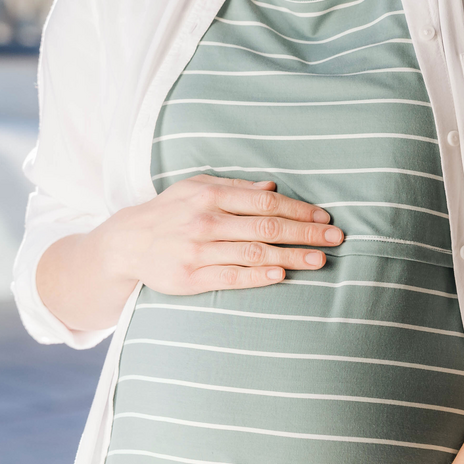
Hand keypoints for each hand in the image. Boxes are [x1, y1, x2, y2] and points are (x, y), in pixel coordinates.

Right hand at [100, 175, 343, 294]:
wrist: (127, 242)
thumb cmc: (171, 212)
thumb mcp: (198, 188)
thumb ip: (236, 188)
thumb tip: (273, 187)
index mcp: (212, 195)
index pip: (265, 201)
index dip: (298, 209)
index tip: (324, 217)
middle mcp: (207, 221)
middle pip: (266, 226)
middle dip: (305, 232)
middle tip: (336, 238)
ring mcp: (199, 250)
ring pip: (254, 253)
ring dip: (291, 256)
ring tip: (320, 259)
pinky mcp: (191, 277)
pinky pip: (231, 277)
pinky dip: (258, 277)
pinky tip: (281, 276)